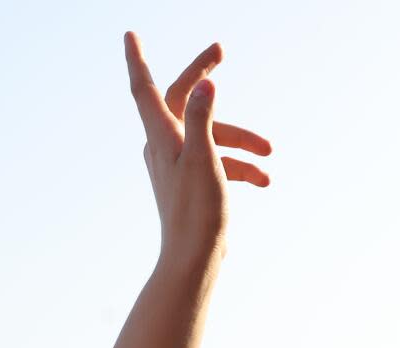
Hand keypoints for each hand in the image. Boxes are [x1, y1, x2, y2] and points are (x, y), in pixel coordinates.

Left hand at [125, 33, 270, 266]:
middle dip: (203, 77)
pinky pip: (217, 161)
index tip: (130, 34)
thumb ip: (203, 120)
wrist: (193, 261)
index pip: (144, 89)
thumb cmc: (196, 214)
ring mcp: (178, 166)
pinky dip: (240, 165)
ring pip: (210, 135)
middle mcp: (164, 148)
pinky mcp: (193, 183)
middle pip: (182, 101)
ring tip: (270, 153)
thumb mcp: (204, 160)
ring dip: (241, 140)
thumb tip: (205, 85)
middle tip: (222, 49)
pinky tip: (264, 179)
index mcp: (161, 138)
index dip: (137, 60)